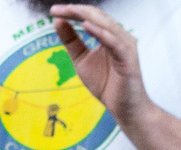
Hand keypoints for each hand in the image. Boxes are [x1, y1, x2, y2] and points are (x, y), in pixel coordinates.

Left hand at [49, 6, 146, 125]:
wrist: (124, 108)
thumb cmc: (106, 84)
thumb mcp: (81, 60)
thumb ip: (71, 41)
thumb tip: (58, 21)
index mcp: (109, 34)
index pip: (90, 17)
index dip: (72, 12)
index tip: (52, 10)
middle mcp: (119, 35)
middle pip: (97, 16)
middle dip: (76, 11)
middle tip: (55, 9)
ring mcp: (125, 45)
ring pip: (106, 25)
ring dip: (87, 16)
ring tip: (70, 11)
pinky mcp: (128, 58)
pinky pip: (113, 42)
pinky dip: (100, 32)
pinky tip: (87, 26)